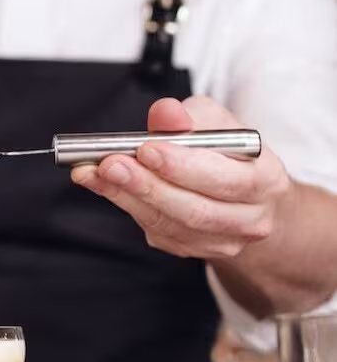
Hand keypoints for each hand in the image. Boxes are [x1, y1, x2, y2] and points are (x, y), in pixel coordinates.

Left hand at [71, 96, 294, 259]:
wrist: (247, 200)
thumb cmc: (230, 154)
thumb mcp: (219, 123)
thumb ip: (191, 117)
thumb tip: (165, 112)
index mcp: (266, 181)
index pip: (225, 179)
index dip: (182, 166)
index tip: (146, 148)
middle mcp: (249, 218)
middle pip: (194, 209)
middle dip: (146, 184)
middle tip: (110, 163)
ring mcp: (220, 241)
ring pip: (169, 224)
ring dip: (127, 196)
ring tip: (96, 172)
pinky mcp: (191, 249)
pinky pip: (155, 230)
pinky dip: (124, 205)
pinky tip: (102, 184)